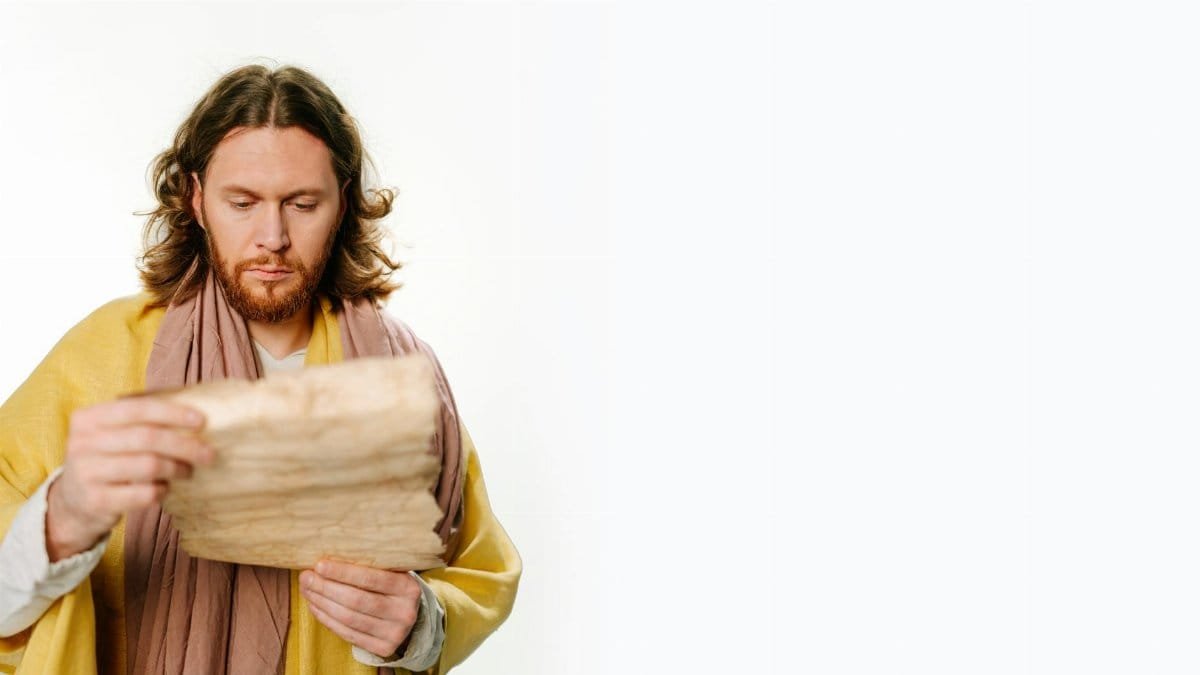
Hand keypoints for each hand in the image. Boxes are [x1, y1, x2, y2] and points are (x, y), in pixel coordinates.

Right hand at [46, 396, 211, 560]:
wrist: (71, 503)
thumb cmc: (105, 460)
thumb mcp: (111, 435)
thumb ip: (141, 422)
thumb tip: (195, 414)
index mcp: (88, 418)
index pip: (137, 408)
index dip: (172, 413)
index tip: (201, 421)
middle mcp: (82, 443)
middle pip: (148, 438)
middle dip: (184, 445)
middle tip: (208, 454)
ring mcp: (86, 473)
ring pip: (148, 466)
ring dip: (177, 469)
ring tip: (187, 471)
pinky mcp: (95, 501)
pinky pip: (144, 494)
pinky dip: (161, 491)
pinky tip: (164, 489)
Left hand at [300, 558, 421, 658]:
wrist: (408, 616)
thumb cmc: (392, 588)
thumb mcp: (392, 572)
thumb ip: (370, 565)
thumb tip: (329, 554)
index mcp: (408, 588)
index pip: (371, 579)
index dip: (343, 573)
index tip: (320, 565)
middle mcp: (404, 612)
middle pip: (356, 600)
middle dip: (326, 588)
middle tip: (306, 577)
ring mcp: (394, 632)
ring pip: (349, 618)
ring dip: (322, 603)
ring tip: (307, 590)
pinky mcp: (382, 648)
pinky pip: (347, 633)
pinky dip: (327, 619)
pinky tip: (315, 607)